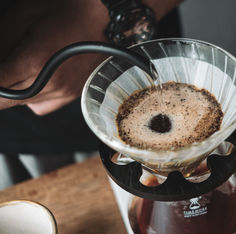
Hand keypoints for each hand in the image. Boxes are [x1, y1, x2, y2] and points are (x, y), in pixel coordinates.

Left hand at [0, 0, 108, 114]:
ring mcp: (64, 93)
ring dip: (14, 90)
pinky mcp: (72, 95)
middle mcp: (50, 84)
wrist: (111, 20)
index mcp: (33, 62)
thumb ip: (2, 43)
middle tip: (7, 66)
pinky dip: (32, 96)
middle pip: (6, 101)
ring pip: (23, 105)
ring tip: (20, 67)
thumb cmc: (70, 10)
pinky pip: (40, 106)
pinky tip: (36, 78)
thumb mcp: (22, 15)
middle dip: (1, 86)